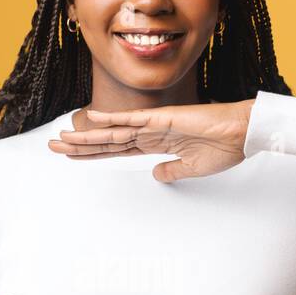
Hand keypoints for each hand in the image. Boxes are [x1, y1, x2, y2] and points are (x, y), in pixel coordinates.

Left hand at [48, 99, 256, 182]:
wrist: (243, 134)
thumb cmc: (224, 148)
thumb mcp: (192, 168)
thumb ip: (172, 171)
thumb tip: (156, 175)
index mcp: (156, 145)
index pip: (117, 150)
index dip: (93, 154)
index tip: (72, 156)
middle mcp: (150, 133)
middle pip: (107, 141)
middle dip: (80, 145)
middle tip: (53, 147)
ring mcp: (154, 125)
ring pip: (113, 131)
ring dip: (87, 136)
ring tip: (62, 139)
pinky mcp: (163, 119)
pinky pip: (132, 119)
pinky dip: (111, 119)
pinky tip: (90, 118)